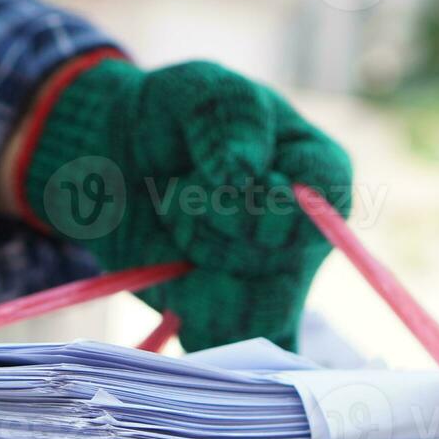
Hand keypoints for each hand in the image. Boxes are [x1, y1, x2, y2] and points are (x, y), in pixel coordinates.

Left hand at [2, 56, 352, 351]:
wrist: (113, 162)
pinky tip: (185, 303)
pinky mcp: (226, 318)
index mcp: (315, 171)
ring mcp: (267, 282)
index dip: (272, 192)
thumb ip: (232, 116)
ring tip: (174, 223)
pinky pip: (231, 348)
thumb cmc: (174, 119)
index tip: (224, 174)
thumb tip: (245, 171)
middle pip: (280, 252)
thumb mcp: (202, 90)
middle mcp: (302, 235)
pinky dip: (206, 335)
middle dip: (218, 219)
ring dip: (195, 256)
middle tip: (181, 193)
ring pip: (251, 303)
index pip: (325, 194)